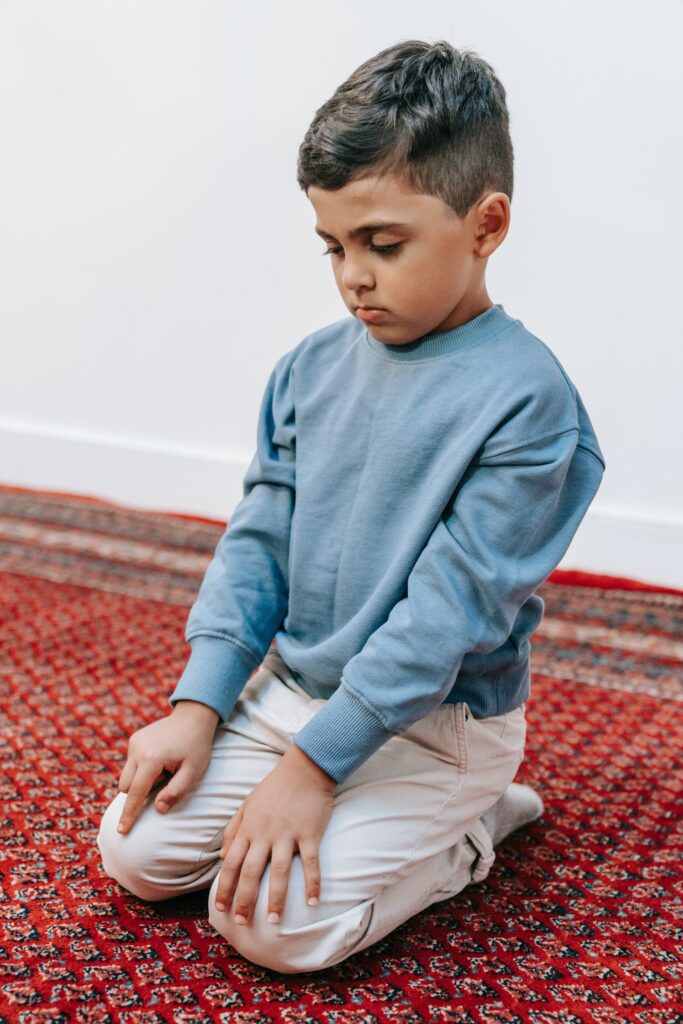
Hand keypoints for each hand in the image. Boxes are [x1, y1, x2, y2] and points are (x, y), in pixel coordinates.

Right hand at [117, 700, 218, 832]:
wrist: (194, 716)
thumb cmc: (196, 745)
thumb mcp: (193, 771)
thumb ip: (176, 792)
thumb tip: (158, 809)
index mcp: (151, 759)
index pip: (135, 794)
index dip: (129, 815)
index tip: (121, 832)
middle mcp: (137, 750)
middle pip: (127, 786)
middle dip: (139, 792)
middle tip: (166, 777)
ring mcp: (134, 743)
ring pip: (127, 775)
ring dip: (141, 780)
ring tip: (165, 767)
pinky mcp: (135, 739)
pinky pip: (132, 764)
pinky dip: (142, 768)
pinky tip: (161, 758)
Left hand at [215, 743, 335, 924]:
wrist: (304, 767)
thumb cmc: (275, 786)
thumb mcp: (247, 804)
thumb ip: (233, 829)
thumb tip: (221, 856)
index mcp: (248, 828)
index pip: (230, 863)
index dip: (224, 888)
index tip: (220, 909)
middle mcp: (265, 834)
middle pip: (250, 872)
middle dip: (244, 900)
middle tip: (243, 923)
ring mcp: (288, 834)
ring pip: (278, 871)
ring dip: (275, 898)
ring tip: (273, 920)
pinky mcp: (309, 833)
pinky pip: (311, 862)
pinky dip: (312, 883)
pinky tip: (312, 902)